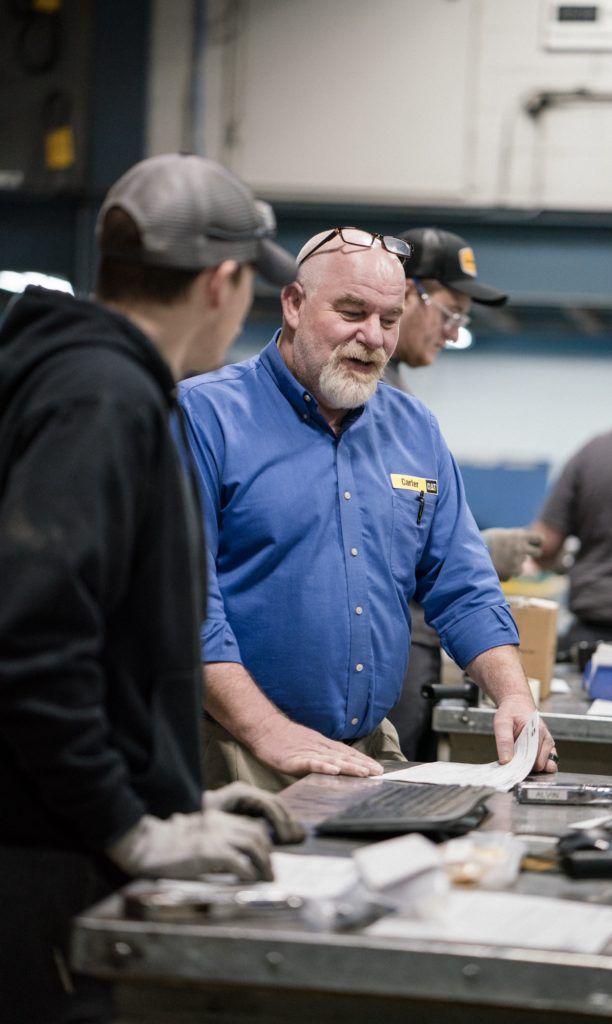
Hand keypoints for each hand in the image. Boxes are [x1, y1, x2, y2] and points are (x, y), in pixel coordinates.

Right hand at [106, 809, 273, 880]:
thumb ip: (214, 837)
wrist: (148, 845)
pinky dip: (248, 873)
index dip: (264, 842)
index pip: (251, 825)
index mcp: (217, 817)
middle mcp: (220, 823)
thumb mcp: (196, 832)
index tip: (266, 859)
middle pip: (257, 833)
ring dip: (263, 864)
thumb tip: (234, 856)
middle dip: (268, 854)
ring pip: (253, 845)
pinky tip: (249, 882)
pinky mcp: (208, 852)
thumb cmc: (167, 844)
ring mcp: (215, 836)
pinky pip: (238, 862)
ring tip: (265, 879)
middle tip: (270, 872)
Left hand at [203, 782, 305, 842]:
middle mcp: (248, 791)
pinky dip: (280, 823)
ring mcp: (250, 797)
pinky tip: (286, 836)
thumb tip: (260, 837)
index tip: (286, 838)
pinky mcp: (250, 805)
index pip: (267, 804)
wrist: (189, 814)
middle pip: (275, 803)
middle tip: (297, 839)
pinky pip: (270, 812)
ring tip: (296, 838)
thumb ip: (237, 829)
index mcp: (240, 792)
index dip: (279, 821)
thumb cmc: (200, 822)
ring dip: (287, 821)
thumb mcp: (216, 825)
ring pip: (275, 806)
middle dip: (288, 821)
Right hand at [249, 716, 383, 778]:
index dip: (362, 760)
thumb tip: (336, 763)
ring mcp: (307, 752)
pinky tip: (334, 770)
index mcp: (322, 744)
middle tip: (378, 772)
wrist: (264, 727)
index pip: (346, 753)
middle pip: (344, 756)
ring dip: (349, 766)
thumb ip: (320, 753)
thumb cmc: (283, 738)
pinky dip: (323, 766)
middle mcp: (318, 747)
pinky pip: (310, 763)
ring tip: (364, 773)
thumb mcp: (306, 743)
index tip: (377, 768)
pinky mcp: (294, 758)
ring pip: (332, 759)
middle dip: (362, 765)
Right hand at [482, 528, 542, 580]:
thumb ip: (514, 537)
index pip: (539, 538)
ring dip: (516, 562)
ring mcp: (517, 562)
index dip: (537, 542)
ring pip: (523, 563)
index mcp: (519, 536)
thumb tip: (525, 539)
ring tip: (501, 559)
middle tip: (521, 553)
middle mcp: (521, 548)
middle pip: (537, 552)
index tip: (534, 544)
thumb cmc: (484, 542)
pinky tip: (497, 566)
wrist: (471, 556)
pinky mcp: (512, 573)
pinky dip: (508, 571)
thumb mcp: (500, 534)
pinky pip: (514, 572)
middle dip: (531, 553)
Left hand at [493, 695, 557, 772]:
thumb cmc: (510, 712)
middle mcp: (547, 739)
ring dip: (532, 767)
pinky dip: (536, 766)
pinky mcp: (547, 749)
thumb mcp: (502, 722)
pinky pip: (547, 763)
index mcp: (538, 731)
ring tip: (519, 759)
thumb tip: (506, 761)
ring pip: (545, 766)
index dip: (522, 765)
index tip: (511, 766)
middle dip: (526, 767)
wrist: (517, 704)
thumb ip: (504, 741)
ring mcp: (549, 745)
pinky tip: (525, 761)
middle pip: (540, 765)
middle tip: (513, 760)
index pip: (534, 759)